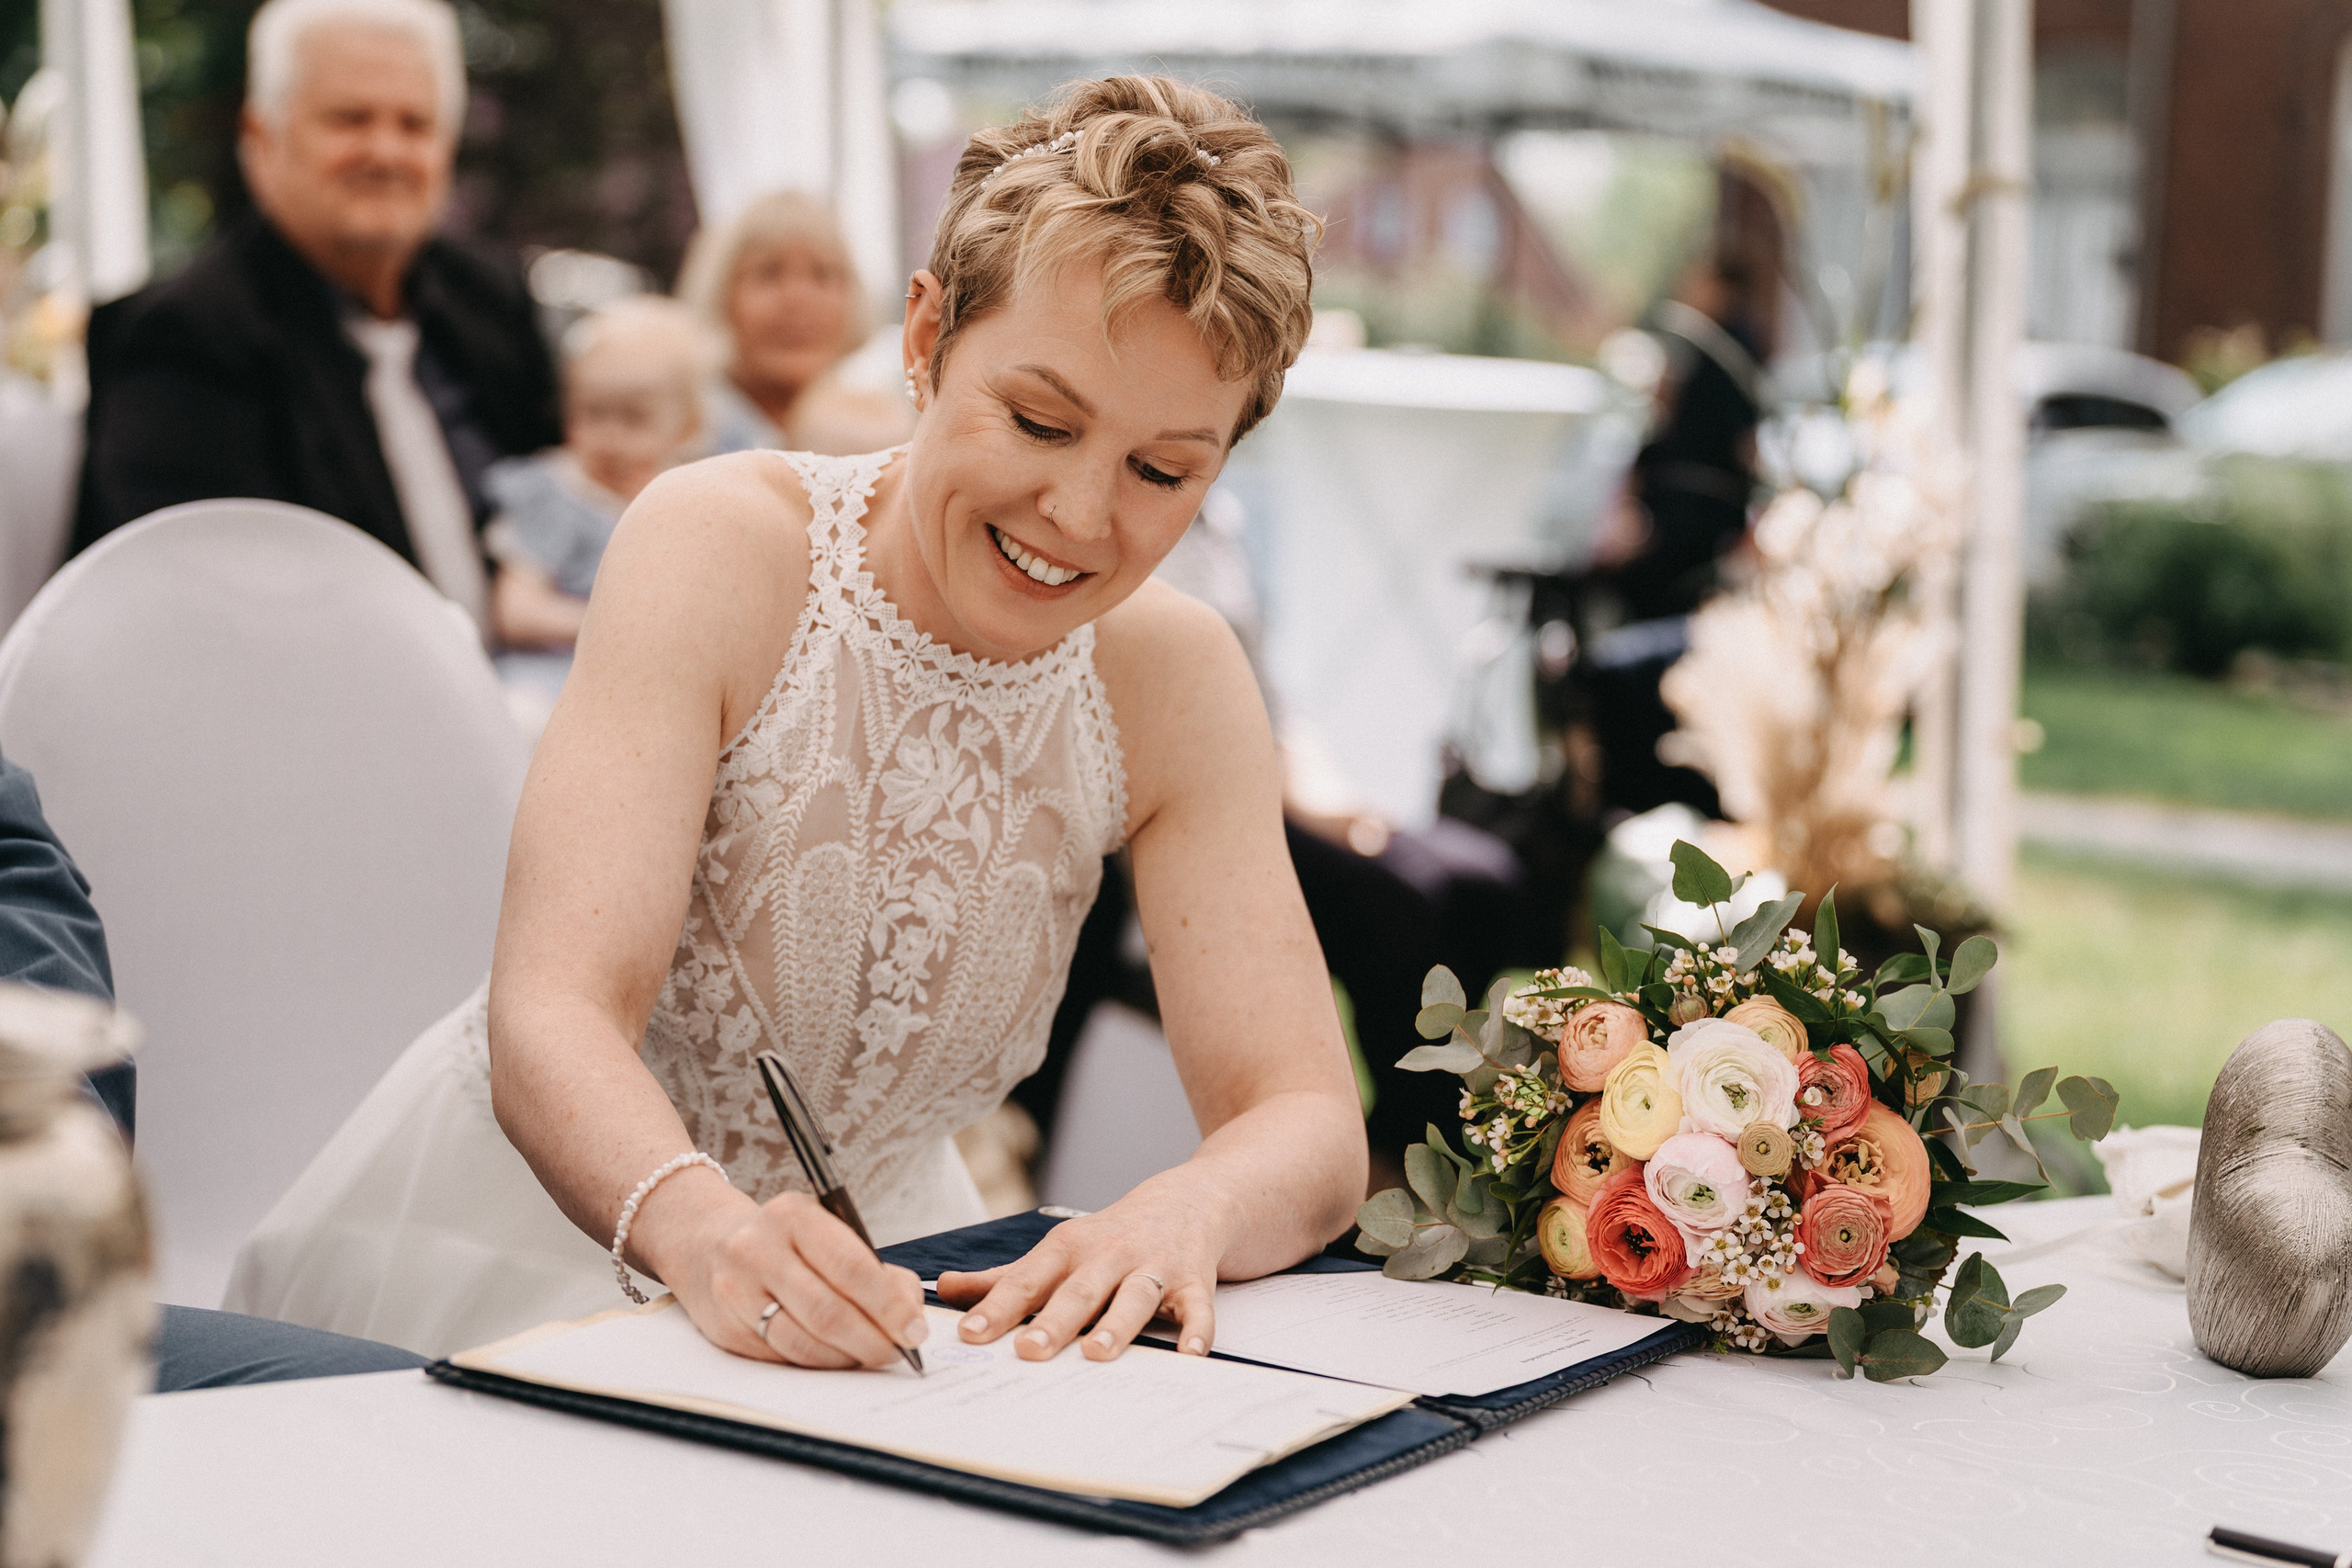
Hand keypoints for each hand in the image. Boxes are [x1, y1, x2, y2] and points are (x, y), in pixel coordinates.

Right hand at [641, 1176, 927, 1367]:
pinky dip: (818, 1363)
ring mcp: (735, 1291)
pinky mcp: (725, 1328)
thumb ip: (871, 1268)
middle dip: (873, 1339)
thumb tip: (910, 1314)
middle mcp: (757, 1249)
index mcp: (793, 1216)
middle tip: (898, 1352)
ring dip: (846, 1357)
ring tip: (870, 1356)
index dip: (889, 1306)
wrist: (705, 1244)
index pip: (851, 1267)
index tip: (914, 1330)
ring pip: (803, 1341)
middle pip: (828, 1311)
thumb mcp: (824, 1232)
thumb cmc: (783, 1241)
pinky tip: (836, 1358)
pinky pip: (782, 1356)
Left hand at [936, 1185, 1223, 1361]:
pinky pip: (1197, 1306)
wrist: (1188, 1200)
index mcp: (1068, 1250)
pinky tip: (1190, 1354)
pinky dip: (1197, 1329)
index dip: (996, 1307)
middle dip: (1054, 1321)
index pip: (1027, 1280)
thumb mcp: (1058, 1249)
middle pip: (1079, 1290)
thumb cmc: (1111, 1236)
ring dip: (1116, 1325)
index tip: (970, 1334)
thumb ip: (1004, 1277)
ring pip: (1134, 1296)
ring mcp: (1153, 1267)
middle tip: (1028, 1351)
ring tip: (1097, 1353)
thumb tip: (943, 1289)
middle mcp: (1108, 1255)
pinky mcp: (1193, 1280)